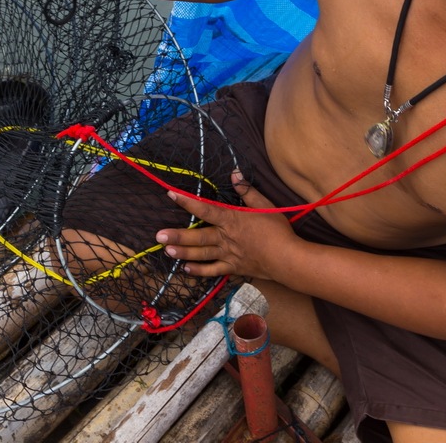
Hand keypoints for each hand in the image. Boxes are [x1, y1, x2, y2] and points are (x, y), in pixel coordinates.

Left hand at [155, 172, 297, 280]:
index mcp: (232, 220)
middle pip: (198, 236)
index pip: (206, 209)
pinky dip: (199, 271)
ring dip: (183, 253)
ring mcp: (228, 255)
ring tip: (167, 251)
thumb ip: (248, 191)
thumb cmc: (277, 230)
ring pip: (201, 254)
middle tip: (158, 236)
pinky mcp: (233, 268)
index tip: (171, 194)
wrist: (287, 258)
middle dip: (177, 236)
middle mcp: (226, 238)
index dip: (187, 201)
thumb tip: (235, 174)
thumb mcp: (265, 206)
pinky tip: (186, 269)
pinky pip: (213, 271)